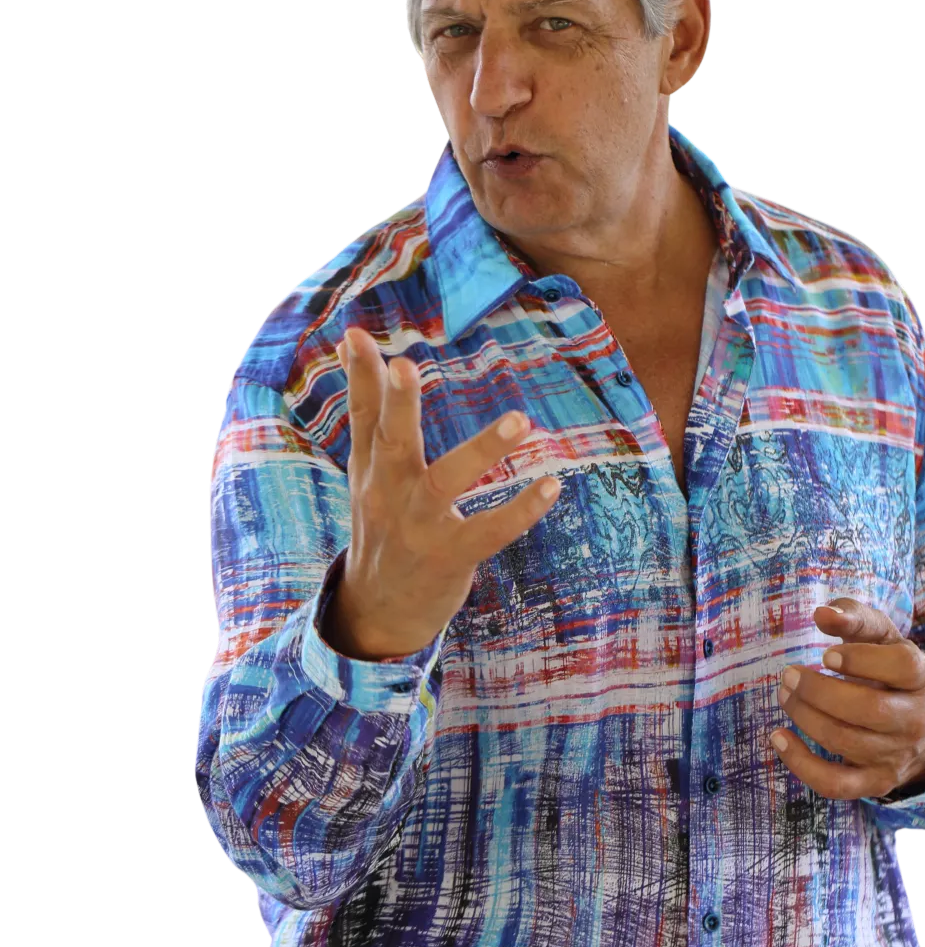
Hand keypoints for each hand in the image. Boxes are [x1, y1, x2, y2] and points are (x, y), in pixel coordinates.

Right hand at [327, 326, 560, 658]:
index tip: (356, 335)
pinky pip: (490, 531)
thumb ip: (367, 415)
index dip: (359, 377)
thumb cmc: (383, 527)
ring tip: (520, 419)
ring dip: (483, 450)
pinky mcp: (450, 557)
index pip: (362, 417)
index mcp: (370, 471)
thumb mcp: (367, 473)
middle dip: (398, 405)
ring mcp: (419, 527)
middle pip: (392, 443)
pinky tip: (551, 486)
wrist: (379, 611)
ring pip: (446, 483)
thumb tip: (351, 346)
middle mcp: (389, 495)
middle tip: (406, 365)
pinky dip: (521, 510)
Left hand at [768, 598, 924, 800]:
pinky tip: (779, 737)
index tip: (825, 655)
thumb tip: (822, 614)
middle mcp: (913, 719)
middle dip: (819, 691)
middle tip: (789, 675)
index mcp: (920, 677)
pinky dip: (801, 764)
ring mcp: (895, 755)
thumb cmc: (890, 673)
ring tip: (784, 695)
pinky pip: (835, 783)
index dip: (862, 660)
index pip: (901, 666)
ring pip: (845, 741)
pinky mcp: (874, 782)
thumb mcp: (882, 639)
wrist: (920, 728)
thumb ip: (855, 619)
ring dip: (804, 716)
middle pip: (868, 709)